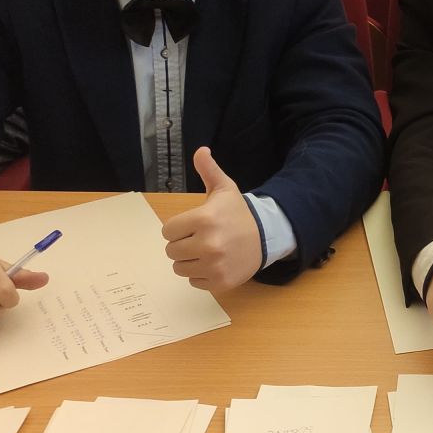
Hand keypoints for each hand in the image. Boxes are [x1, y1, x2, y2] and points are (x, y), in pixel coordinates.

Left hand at [161, 147, 263, 291]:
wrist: (265, 237)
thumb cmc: (237, 213)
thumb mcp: (224, 189)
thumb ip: (208, 170)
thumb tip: (200, 150)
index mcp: (204, 219)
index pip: (168, 231)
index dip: (178, 228)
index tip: (193, 226)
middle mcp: (208, 244)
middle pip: (171, 251)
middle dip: (182, 244)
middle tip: (200, 239)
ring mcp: (214, 265)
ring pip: (179, 268)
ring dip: (189, 260)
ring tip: (206, 252)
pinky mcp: (219, 282)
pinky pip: (193, 282)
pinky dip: (201, 275)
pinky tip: (214, 264)